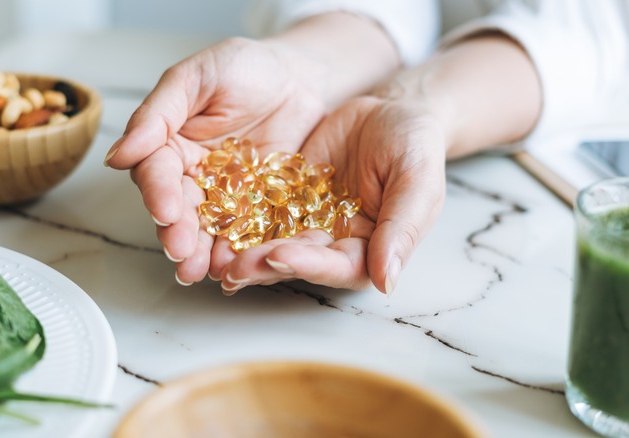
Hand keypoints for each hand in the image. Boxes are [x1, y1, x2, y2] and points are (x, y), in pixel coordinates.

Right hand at [105, 37, 326, 283]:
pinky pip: (249, 230)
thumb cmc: (245, 68)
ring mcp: (226, 194)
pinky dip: (242, 249)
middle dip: (178, 232)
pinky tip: (238, 265)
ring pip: (210, 227)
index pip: (157, 172)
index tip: (164, 210)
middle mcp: (193, 175)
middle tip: (180, 252)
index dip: (159, 192)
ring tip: (202, 272)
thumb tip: (116, 155)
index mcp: (170, 144)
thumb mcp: (197, 77)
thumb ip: (158, 113)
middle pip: (180, 209)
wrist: (300, 78)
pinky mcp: (258, 206)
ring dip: (203, 252)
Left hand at [218, 96, 447, 294]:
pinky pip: (258, 209)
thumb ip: (403, 228)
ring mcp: (305, 221)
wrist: (391, 109)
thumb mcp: (417, 179)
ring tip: (213, 256)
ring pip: (271, 241)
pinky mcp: (284, 197)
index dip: (308, 264)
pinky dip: (236, 217)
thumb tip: (387, 281)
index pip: (338, 267)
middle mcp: (332, 243)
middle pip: (297, 261)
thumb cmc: (415, 145)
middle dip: (264, 265)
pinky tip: (212, 220)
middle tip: (232, 267)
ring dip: (243, 251)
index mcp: (369, 249)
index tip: (279, 256)